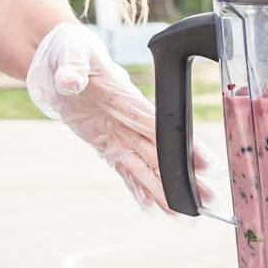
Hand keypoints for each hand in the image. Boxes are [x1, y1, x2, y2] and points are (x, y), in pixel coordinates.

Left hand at [25, 22, 191, 212]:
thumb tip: (69, 82)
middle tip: (209, 201)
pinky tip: (152, 210)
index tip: (206, 165)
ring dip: (165, 192)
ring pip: (148, 168)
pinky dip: (137, 189)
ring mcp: (120, 135)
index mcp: (129, 99)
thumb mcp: (70, 53)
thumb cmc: (69, 51)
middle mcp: (130, 122)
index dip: (183, 147)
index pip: (161, 127)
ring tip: (185, 217)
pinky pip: (125, 170)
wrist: (58, 59)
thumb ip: (73, 68)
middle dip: (184, 178)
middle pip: (163, 155)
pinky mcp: (106, 143)